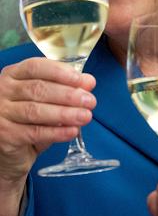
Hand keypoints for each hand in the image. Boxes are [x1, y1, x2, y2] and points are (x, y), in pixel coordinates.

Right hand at [0, 57, 95, 182]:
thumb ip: (65, 88)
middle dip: (68, 95)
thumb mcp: (46, 99)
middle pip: (38, 89)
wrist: (8, 149)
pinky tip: (72, 131)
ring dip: (65, 113)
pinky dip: (56, 132)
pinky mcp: (4, 135)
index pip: (36, 67)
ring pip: (36, 111)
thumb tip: (88, 82)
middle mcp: (3, 90)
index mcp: (13, 74)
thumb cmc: (28, 118)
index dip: (60, 72)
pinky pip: (34, 132)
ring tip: (85, 116)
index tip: (82, 80)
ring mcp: (1, 113)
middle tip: (90, 101)